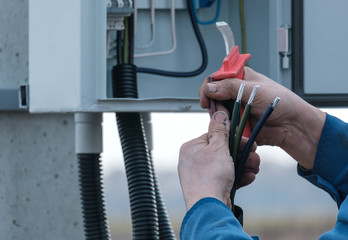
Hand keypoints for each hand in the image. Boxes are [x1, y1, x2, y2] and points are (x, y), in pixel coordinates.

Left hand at [178, 111, 259, 210]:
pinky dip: (237, 176)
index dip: (232, 138)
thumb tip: (219, 114)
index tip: (246, 140)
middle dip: (241, 153)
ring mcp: (199, 175)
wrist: (209, 208)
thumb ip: (220, 131)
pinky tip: (249, 176)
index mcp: (191, 148)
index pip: (213, 136)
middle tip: (255, 154)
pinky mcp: (208, 187)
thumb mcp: (218, 148)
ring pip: (224, 165)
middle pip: (221, 152)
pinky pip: (224, 178)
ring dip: (242, 165)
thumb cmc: (210, 176)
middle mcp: (193, 161)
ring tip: (255, 167)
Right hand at [199, 67, 325, 169]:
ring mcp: (237, 109)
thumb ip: (231, 87)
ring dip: (222, 117)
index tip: (206, 94)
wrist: (293, 127)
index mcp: (242, 79)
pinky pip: (225, 126)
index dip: (209, 85)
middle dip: (215, 103)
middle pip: (214, 96)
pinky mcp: (238, 124)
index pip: (218, 77)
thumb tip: (210, 87)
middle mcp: (237, 93)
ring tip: (232, 119)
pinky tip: (234, 128)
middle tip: (220, 109)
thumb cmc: (284, 103)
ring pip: (217, 112)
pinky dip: (227, 128)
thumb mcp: (255, 90)